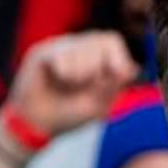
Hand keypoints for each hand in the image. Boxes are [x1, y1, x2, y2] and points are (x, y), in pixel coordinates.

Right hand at [4, 31, 137, 139]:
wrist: (37, 126)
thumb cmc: (67, 115)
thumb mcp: (98, 106)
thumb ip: (114, 86)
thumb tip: (130, 69)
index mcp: (95, 58)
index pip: (112, 41)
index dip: (118, 58)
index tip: (117, 76)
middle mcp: (78, 48)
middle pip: (101, 40)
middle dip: (98, 68)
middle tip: (85, 85)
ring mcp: (60, 48)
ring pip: (82, 47)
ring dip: (80, 73)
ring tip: (68, 85)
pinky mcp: (43, 53)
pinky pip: (62, 56)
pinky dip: (64, 73)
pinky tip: (56, 81)